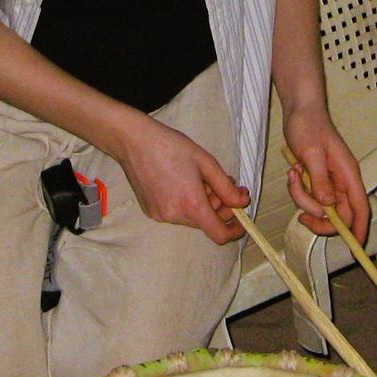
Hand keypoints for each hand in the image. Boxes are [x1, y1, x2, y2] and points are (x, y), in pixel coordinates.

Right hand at [116, 114, 248, 243]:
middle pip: (206, 222)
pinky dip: (185, 203)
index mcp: (191, 204)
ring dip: (202, 204)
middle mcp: (174, 215)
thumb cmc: (171, 147)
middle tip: (223, 183)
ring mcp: (160, 215)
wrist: (134, 142)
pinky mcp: (150, 211)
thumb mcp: (206, 163)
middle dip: (219, 207)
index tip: (242, 219)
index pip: (219, 234)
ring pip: (191, 217)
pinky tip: (181, 182)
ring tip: (199, 179)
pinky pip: (176, 213)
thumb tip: (242, 202)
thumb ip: (227, 187)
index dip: (235, 230)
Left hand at [283, 105, 368, 243]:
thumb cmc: (308, 125)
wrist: (300, 111)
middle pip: (338, 215)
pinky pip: (309, 197)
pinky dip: (298, 190)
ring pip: (320, 207)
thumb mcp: (311, 153)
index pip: (360, 208)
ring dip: (303, 199)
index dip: (359, 229)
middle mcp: (342, 181)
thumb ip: (320, 180)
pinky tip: (294, 172)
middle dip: (318, 218)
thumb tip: (328, 205)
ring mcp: (330, 182)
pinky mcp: (318, 180)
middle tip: (301, 215)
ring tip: (294, 175)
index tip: (354, 246)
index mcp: (348, 175)